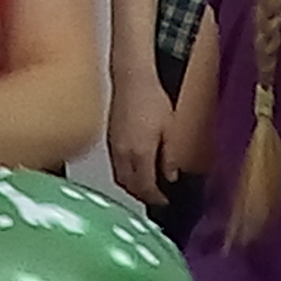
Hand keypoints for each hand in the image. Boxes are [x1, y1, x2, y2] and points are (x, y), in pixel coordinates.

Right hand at [106, 68, 172, 204]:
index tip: (165, 201)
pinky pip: (115, 166)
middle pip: (129, 186)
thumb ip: (169, 156)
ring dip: (132, 187)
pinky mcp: (109, 140)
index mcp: (140, 153)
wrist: (131, 79)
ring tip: (146, 188)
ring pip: (119, 178)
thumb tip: (170, 176)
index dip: (155, 198)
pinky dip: (125, 174)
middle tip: (156, 198)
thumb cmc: (151, 98)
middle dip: (142, 196)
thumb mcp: (170, 128)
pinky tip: (135, 170)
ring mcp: (113, 147)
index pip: (145, 187)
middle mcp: (123, 154)